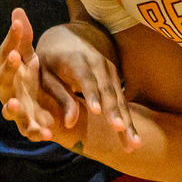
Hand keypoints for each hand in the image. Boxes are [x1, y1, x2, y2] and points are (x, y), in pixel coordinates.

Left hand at [0, 9, 139, 150]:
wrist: (66, 37)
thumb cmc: (50, 60)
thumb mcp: (46, 75)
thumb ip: (60, 97)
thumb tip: (70, 124)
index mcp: (76, 59)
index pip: (86, 78)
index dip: (92, 93)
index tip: (97, 111)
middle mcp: (97, 63)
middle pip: (108, 90)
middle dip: (115, 111)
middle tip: (121, 130)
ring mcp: (109, 70)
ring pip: (120, 97)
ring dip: (128, 121)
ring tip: (134, 143)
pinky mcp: (115, 78)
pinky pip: (122, 100)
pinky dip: (128, 119)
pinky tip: (133, 138)